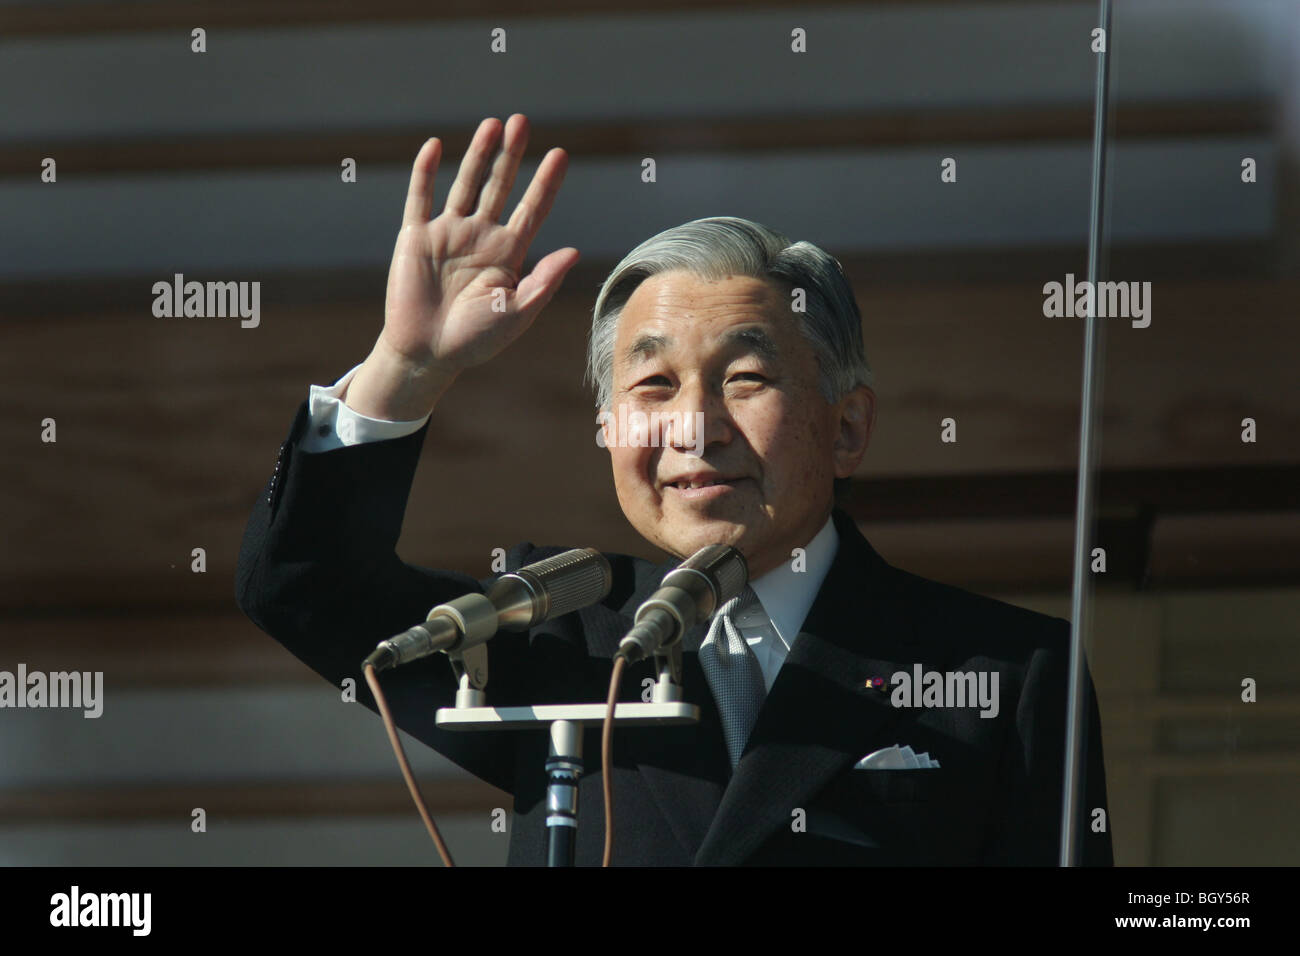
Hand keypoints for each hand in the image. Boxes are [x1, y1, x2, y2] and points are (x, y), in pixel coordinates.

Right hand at [381, 114, 579, 373]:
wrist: (428, 354)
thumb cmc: (476, 340)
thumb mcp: (517, 312)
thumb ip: (543, 281)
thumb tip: (574, 251)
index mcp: (509, 254)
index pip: (533, 210)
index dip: (546, 182)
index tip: (560, 154)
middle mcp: (480, 238)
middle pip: (500, 187)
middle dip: (511, 155)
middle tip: (522, 122)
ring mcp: (448, 234)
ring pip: (465, 184)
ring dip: (478, 154)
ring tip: (493, 124)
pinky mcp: (416, 238)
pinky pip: (420, 198)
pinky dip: (426, 171)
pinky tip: (436, 146)